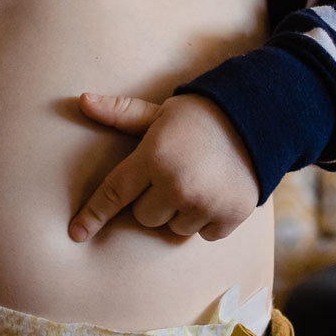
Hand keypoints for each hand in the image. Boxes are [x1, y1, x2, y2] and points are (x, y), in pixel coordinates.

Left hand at [69, 93, 260, 242]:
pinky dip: (208, 220)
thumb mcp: (159, 113)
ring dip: (181, 211)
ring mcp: (203, 204)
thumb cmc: (200, 116)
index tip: (76, 234)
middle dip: (153, 200)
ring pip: (173, 228)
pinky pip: (203, 235)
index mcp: (153, 157)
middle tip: (173, 174)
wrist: (260, 119)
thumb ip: (121, 113)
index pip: (113, 193)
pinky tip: (217, 193)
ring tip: (198, 181)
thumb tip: (82, 100)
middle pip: (144, 216)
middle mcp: (175, 184)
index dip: (93, 215)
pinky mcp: (228, 217)